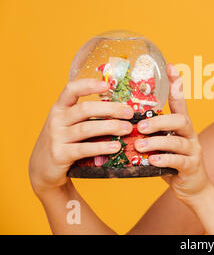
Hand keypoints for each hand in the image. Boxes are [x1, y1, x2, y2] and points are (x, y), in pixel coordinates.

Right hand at [29, 79, 134, 195]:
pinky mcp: (60, 155)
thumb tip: (121, 110)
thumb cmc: (63, 142)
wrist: (43, 169)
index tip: (106, 85)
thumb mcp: (69, 124)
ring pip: (86, 128)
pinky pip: (84, 149)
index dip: (88, 85)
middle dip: (110, 109)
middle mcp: (56, 120)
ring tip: (127, 129)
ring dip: (110, 127)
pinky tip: (115, 147)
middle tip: (129, 113)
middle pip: (85, 109)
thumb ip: (86, 116)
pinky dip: (101, 147)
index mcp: (60, 108)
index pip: (71, 90)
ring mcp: (57, 137)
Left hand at [134, 64, 212, 204]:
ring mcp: (193, 150)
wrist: (192, 187)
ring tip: (140, 146)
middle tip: (140, 126)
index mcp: (182, 125)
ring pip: (178, 141)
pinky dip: (164, 160)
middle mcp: (190, 134)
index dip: (177, 83)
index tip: (170, 66)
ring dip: (157, 142)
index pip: (181, 100)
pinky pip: (178, 161)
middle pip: (180, 119)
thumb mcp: (161, 144)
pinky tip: (151, 161)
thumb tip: (120, 120)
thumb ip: (148, 133)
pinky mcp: (192, 167)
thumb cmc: (171, 162)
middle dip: (160, 121)